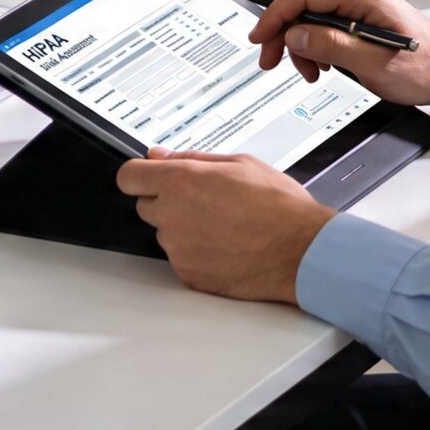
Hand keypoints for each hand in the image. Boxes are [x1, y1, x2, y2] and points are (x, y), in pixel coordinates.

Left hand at [115, 149, 336, 302]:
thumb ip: (192, 158)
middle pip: (146, 206)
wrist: (301, 251)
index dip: (139, 176)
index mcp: (180, 182)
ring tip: (223, 225)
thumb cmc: (279, 207)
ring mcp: (178, 248)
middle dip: (166, 201)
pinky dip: (196, 253)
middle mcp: (172, 216)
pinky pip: (181, 258)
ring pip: (166, 233)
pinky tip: (226, 245)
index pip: (128, 177)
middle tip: (203, 201)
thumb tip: (161, 155)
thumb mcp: (240, 163)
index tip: (148, 177)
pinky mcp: (188, 274)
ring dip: (184, 228)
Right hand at [248, 0, 429, 108]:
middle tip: (271, 62)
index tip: (260, 39)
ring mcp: (360, 7)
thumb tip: (295, 35)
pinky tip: (323, 66)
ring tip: (311, 73)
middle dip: (284, 34)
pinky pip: (326, 28)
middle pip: (304, 5)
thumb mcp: (373, 63)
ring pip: (312, 19)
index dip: (276, 15)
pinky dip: (317, 48)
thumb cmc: (424, 68)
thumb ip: (332, 46)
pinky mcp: (361, 20)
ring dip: (301, 46)